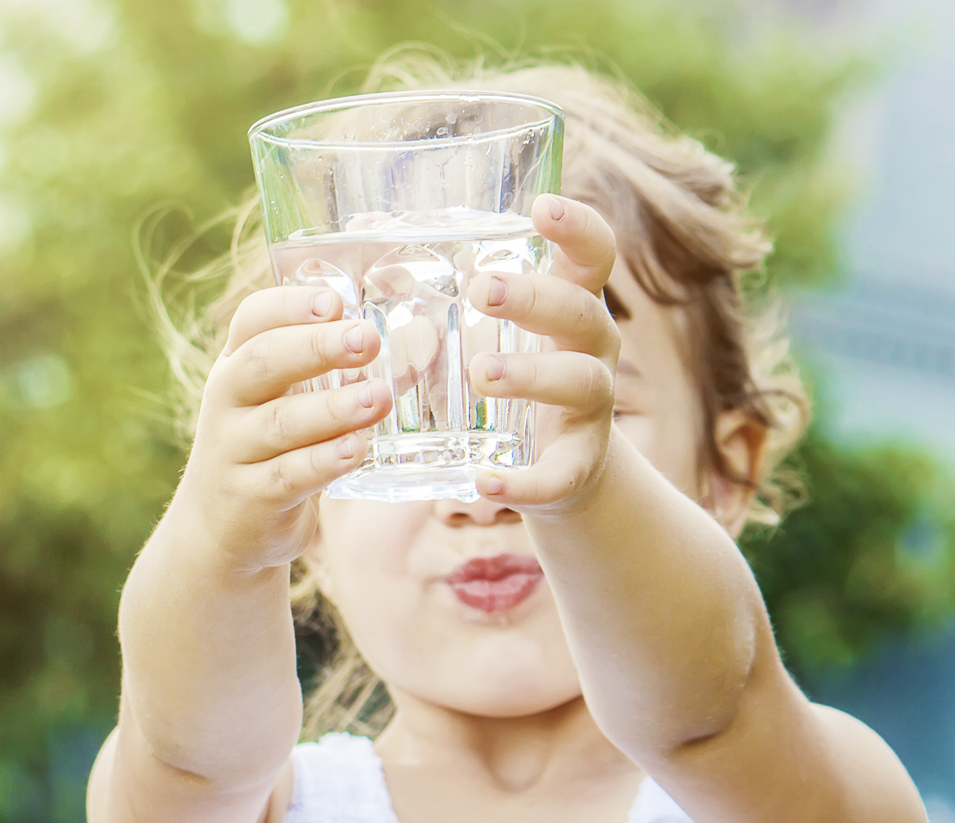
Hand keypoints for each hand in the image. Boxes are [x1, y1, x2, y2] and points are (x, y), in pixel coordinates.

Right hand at [173, 286, 392, 571]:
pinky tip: (356, 450)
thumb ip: (334, 372)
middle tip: (367, 339)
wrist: (219, 529)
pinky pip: (288, 475)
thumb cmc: (270, 450)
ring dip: (333, 408)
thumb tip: (422, 341)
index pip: (253, 320)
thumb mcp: (287, 402)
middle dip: (317, 346)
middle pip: (264, 362)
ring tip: (377, 397)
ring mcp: (233, 451)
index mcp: (237, 365)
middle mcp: (227, 401)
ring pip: (281, 423)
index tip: (334, 300)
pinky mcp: (250, 498)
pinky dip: (323, 461)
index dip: (290, 305)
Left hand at [465, 193, 618, 513]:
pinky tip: (484, 483)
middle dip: (535, 297)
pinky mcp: (577, 467)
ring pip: (580, 383)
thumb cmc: (512, 380)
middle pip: (582, 312)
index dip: (577, 228)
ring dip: (533, 374)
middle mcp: (591, 350)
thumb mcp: (486, 330)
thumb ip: (435, 281)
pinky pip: (560, 474)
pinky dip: (525, 482)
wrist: (557, 471)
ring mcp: (591, 410)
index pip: (592, 256)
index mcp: (569, 307)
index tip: (541, 208)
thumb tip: (362, 223)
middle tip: (480, 290)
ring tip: (482, 372)